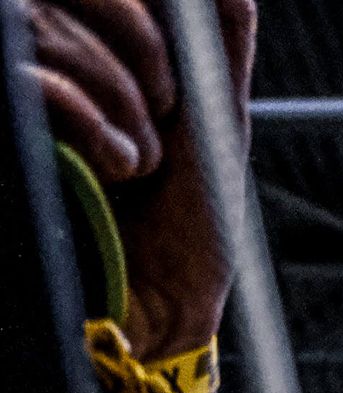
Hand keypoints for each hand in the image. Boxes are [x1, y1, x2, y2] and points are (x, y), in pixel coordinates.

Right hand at [28, 0, 255, 357]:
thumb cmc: (188, 232)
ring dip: (119, 104)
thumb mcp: (217, 126)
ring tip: (139, 166)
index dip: (139, 19)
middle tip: (163, 117)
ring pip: (49, 30)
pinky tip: (114, 169)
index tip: (173, 85)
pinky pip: (34, 81)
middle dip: (138, 56)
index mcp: (104, 52)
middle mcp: (56, 63)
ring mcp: (30, 96)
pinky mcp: (17, 134)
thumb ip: (220, 49)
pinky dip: (89, 123)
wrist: (163, 311)